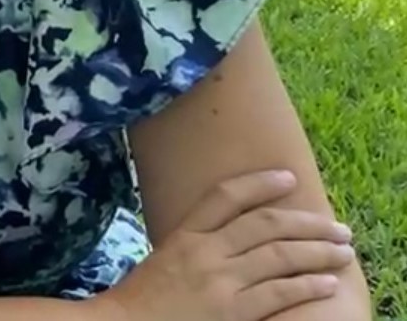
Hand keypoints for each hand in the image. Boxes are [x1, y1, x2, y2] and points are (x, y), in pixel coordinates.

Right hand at [96, 169, 354, 320]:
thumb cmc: (142, 301)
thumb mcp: (164, 260)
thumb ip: (195, 246)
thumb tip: (234, 240)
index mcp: (184, 235)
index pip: (224, 196)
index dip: (259, 183)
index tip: (289, 178)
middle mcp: (204, 251)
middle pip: (265, 224)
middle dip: (307, 222)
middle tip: (337, 227)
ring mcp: (219, 281)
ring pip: (280, 255)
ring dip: (318, 251)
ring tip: (343, 250)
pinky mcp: (232, 311)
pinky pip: (279, 292)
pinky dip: (307, 285)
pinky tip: (326, 282)